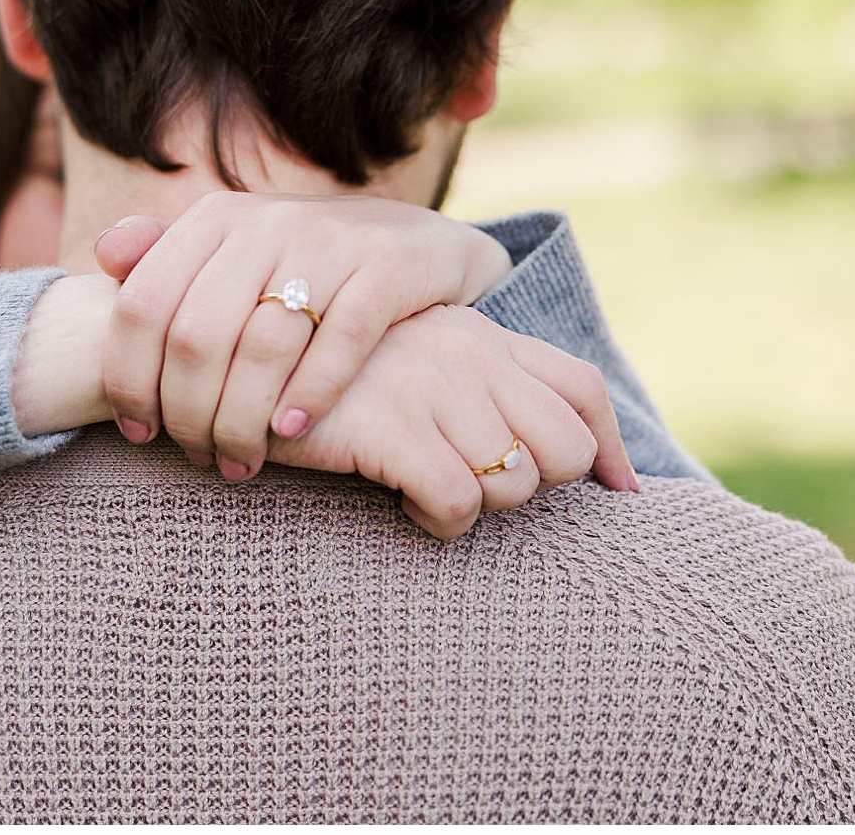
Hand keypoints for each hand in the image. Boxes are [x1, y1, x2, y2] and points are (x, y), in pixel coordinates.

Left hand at [94, 191, 517, 480]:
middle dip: (189, 414)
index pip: (141, 304)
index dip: (129, 378)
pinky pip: (341, 339)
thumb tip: (104, 254)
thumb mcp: (235, 253)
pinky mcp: (387, 266)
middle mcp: (265, 221)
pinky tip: (292, 431)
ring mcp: (329, 240)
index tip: (139, 432)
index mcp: (213, 220)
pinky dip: (311, 393)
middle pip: (196, 336)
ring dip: (244, 420)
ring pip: (262, 346)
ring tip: (242, 462)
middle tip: (201, 458)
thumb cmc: (304, 266)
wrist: (418, 244)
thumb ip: (167, 258)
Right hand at [267, 302, 637, 539]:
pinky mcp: (391, 425)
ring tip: (422, 486)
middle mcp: (468, 353)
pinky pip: (457, 501)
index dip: (610, 448)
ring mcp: (432, 386)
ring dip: (475, 506)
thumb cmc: (325, 376)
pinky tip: (398, 499)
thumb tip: (569, 455)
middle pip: (565, 448)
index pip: (580, 387)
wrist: (238, 362)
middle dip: (532, 485)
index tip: (616, 491)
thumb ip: (476, 388)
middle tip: (472, 483)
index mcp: (478, 336)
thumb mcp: (410, 363)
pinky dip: (436, 519)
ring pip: (514, 483)